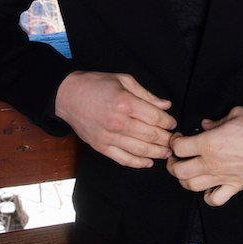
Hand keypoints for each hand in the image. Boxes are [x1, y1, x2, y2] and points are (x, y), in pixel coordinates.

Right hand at [54, 71, 175, 168]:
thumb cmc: (96, 84)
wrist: (68, 95)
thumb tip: (166, 105)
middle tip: (174, 140)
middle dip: (166, 139)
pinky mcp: (101, 147)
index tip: (172, 123)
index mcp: (125, 103)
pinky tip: (148, 162)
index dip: (168, 122)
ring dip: (157, 153)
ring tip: (166, 153)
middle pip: (151, 136)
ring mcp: (109, 137)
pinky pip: (123, 159)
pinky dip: (138, 163)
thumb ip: (146, 95)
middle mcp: (118, 122)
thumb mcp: (124, 80)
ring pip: (140, 150)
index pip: (155, 118)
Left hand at [166, 106, 242, 205]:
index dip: (174, 142)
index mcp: (209, 143)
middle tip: (176, 157)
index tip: (178, 138)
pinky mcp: (234, 187)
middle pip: (179, 171)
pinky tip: (208, 188)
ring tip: (188, 172)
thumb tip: (207, 124)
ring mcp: (221, 177)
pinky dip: (208, 196)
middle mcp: (211, 163)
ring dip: (185, 180)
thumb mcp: (237, 114)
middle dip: (172, 164)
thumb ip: (217, 121)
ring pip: (191, 186)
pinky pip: (214, 199)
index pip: (178, 147)